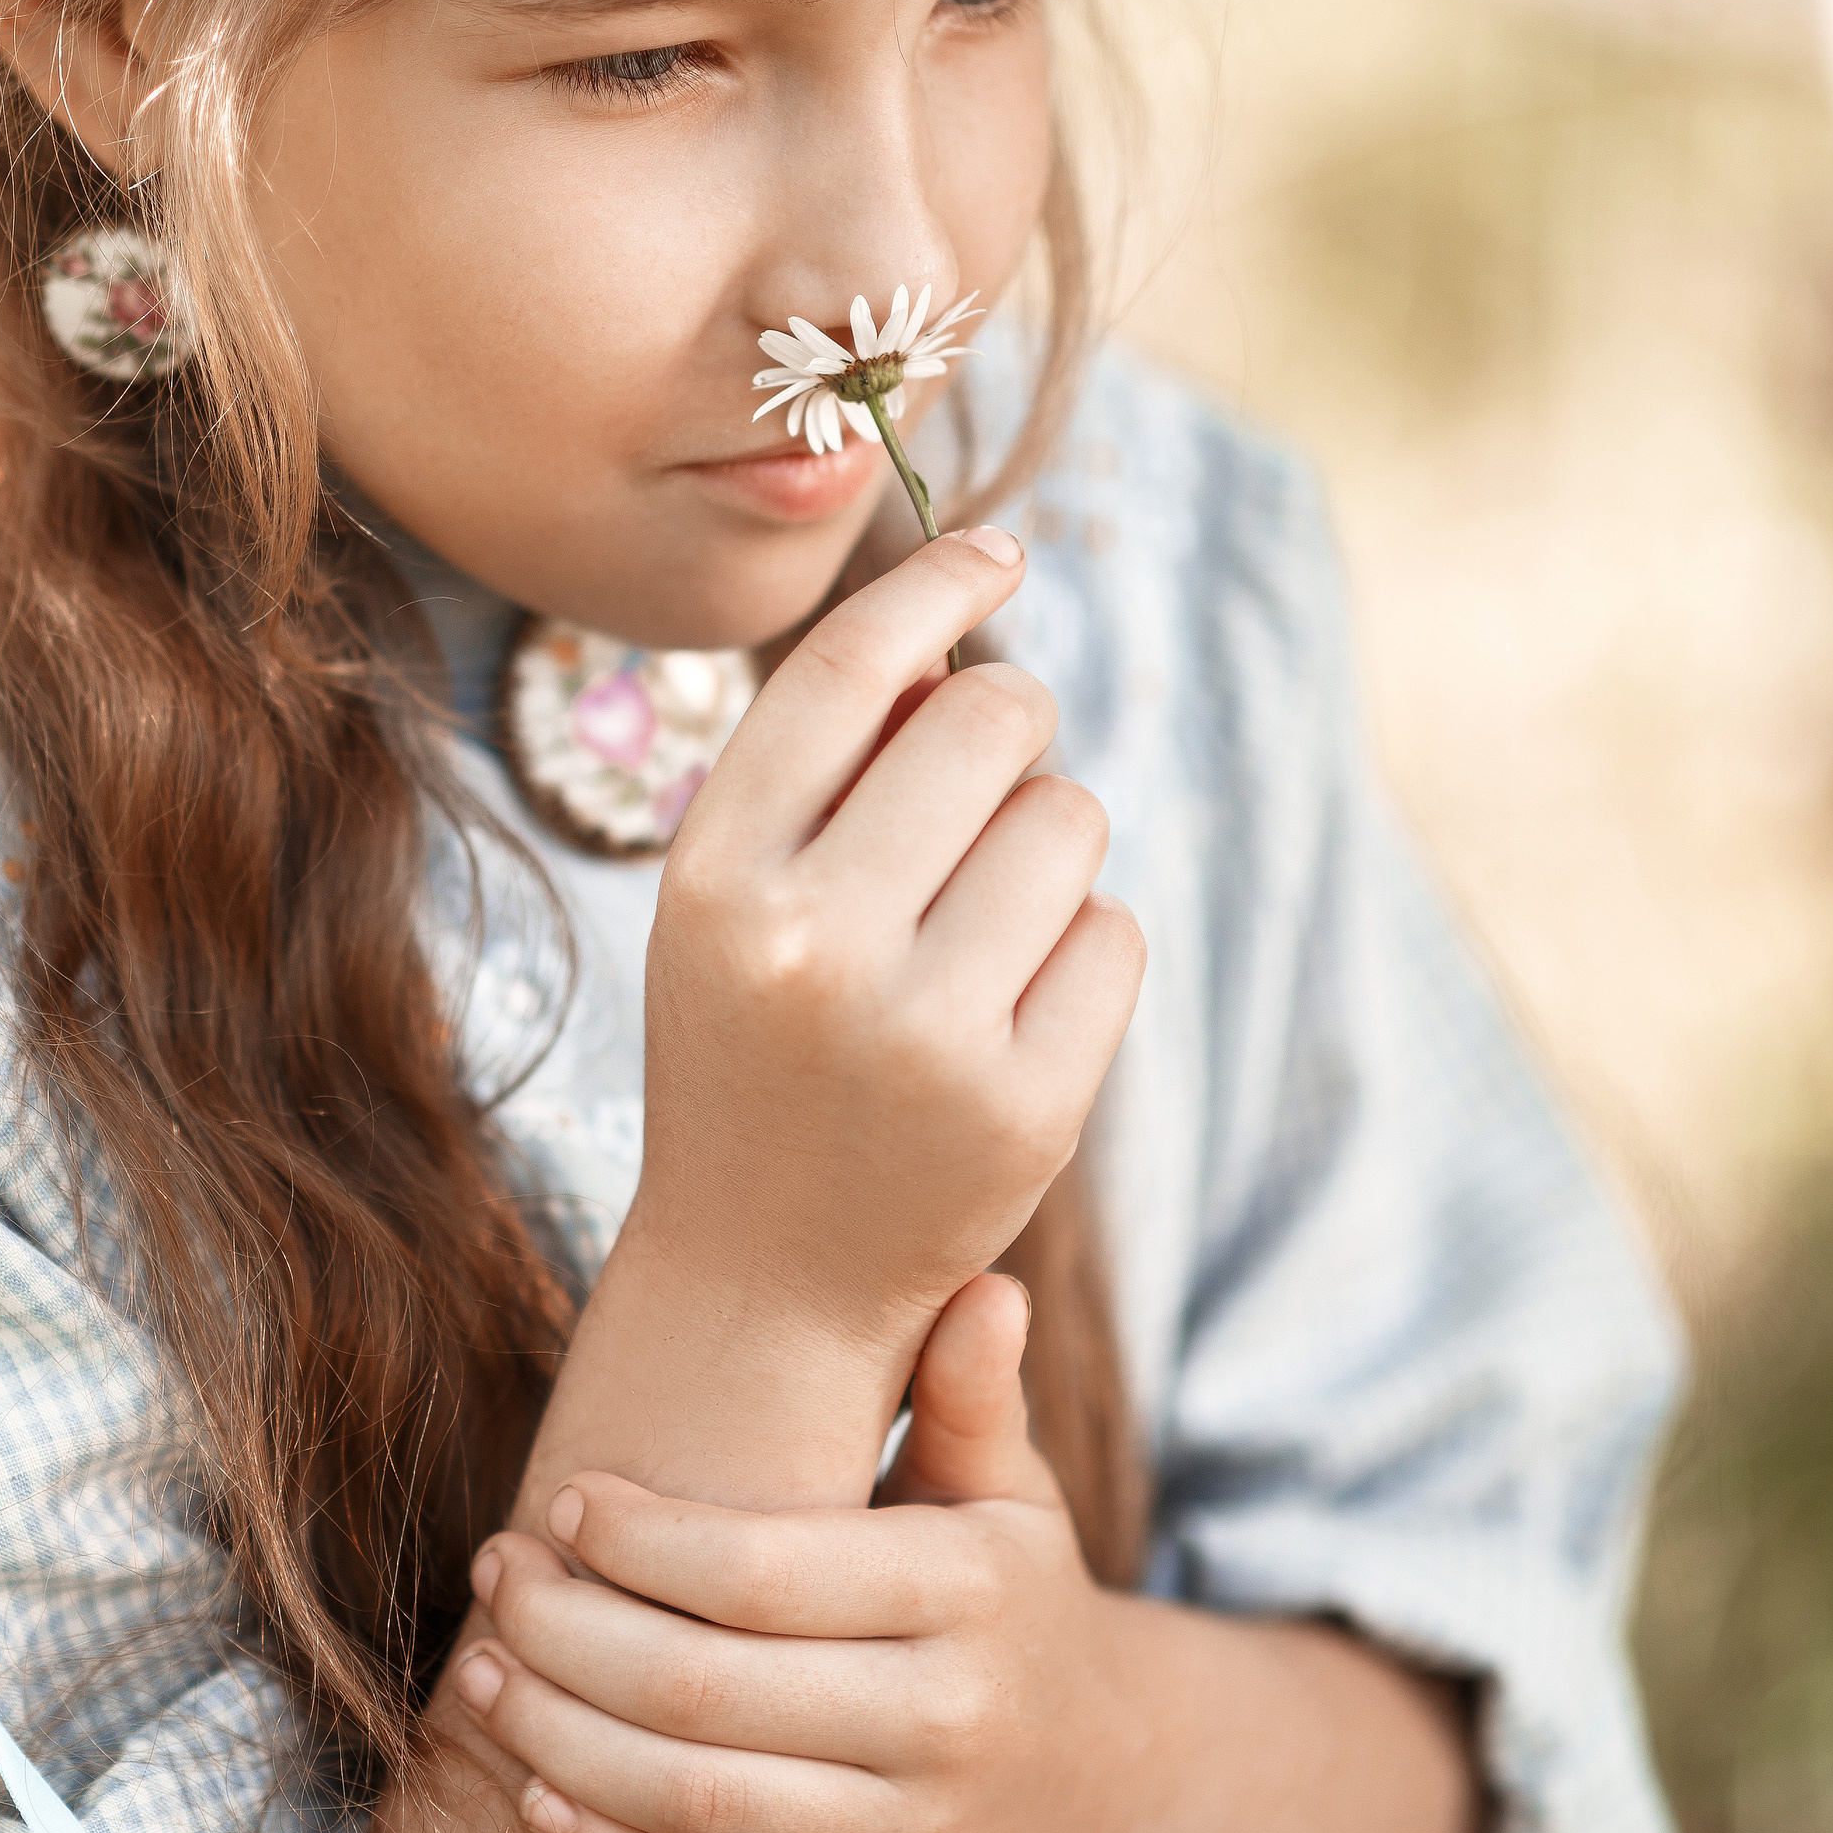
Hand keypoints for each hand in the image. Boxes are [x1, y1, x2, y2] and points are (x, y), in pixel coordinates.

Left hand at [445, 1275, 1129, 1832]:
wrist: (1109, 1777)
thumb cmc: (1010, 1597)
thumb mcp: (1005, 1489)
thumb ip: (970, 1393)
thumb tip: (981, 1283)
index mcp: (971, 1594)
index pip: (763, 1571)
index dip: (639, 1541)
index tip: (563, 1500)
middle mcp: (951, 1725)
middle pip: (703, 1690)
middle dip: (566, 1631)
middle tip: (494, 1574)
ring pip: (694, 1804)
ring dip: (557, 1740)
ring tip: (482, 1674)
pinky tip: (536, 1795)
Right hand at [629, 528, 1143, 1388]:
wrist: (767, 1278)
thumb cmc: (759, 1047)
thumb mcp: (737, 902)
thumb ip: (826, 769)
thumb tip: (958, 634)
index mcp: (717, 877)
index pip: (847, 669)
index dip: (937, 586)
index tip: (995, 554)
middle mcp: (814, 946)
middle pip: (989, 722)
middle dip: (1009, 729)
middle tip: (986, 790)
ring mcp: (926, 1034)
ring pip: (1069, 820)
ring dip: (1048, 845)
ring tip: (980, 925)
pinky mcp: (1028, 1107)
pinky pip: (1115, 935)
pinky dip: (1084, 949)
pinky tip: (1014, 1008)